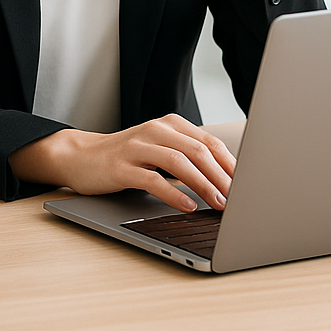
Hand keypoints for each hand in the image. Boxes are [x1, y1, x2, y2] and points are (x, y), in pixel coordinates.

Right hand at [9, 113, 234, 211]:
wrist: (81, 157)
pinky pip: (152, 179)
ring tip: (219, 204)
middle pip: (197, 151)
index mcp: (168, 124)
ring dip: (203, 185)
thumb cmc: (127, 158)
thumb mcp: (159, 150)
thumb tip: (229, 183)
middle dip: (222, 177)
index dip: (232, 165)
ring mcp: (136, 147)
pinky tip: (187, 207)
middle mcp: (153, 130)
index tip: (249, 186)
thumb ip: (188, 158)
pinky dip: (174, 194)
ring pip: (177, 162)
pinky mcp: (120, 167)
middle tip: (239, 199)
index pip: (209, 142)